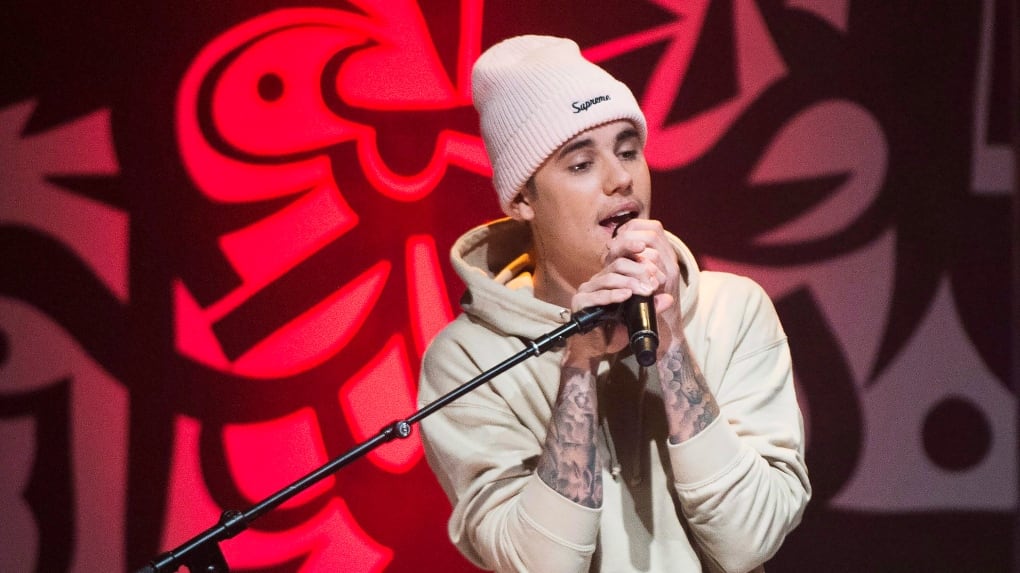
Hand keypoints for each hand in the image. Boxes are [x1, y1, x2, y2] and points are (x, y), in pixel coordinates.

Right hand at [566, 218, 679, 362]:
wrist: (596, 348)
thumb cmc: (614, 330)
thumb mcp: (636, 317)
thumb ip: (650, 307)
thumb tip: (669, 299)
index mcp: (610, 278)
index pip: (623, 257)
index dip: (636, 253)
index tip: (652, 261)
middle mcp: (597, 280)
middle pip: (618, 264)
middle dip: (639, 271)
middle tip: (653, 283)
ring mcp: (587, 290)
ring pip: (609, 277)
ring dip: (630, 283)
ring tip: (645, 290)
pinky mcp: (580, 302)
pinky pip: (597, 295)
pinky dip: (613, 295)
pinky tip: (626, 295)